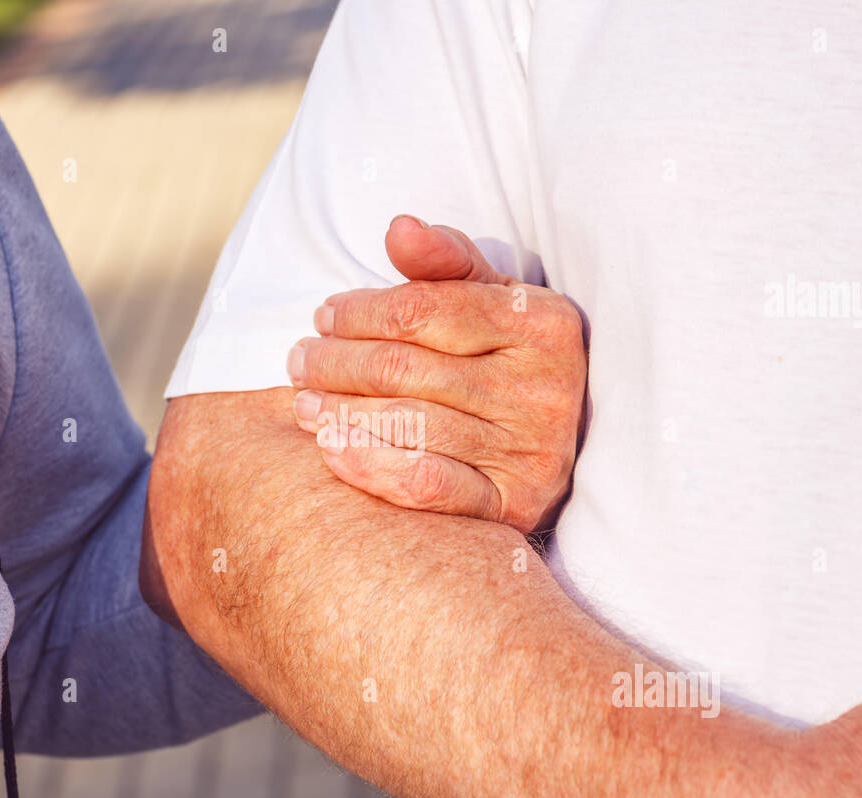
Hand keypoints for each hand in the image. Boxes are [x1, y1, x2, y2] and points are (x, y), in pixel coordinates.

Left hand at [286, 215, 586, 533]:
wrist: (561, 448)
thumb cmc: (511, 361)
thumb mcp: (493, 301)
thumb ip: (447, 263)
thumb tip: (399, 229)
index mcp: (542, 323)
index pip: (421, 310)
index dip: (359, 312)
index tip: (324, 318)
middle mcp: (544, 386)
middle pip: (405, 368)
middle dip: (337, 363)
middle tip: (299, 363)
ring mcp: (532, 450)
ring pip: (408, 423)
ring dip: (339, 413)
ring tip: (303, 405)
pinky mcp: (514, 504)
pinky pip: (427, 483)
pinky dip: (370, 465)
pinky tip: (331, 448)